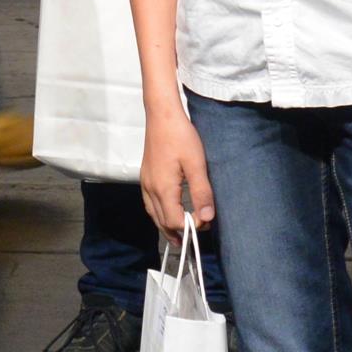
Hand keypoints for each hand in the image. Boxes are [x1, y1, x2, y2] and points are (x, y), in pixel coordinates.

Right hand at [139, 106, 214, 237]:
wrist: (162, 115)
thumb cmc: (181, 136)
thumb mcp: (196, 164)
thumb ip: (201, 192)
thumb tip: (206, 218)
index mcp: (163, 188)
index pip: (174, 221)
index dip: (191, 226)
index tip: (206, 220)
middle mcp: (150, 189)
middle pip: (162, 222)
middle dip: (178, 231)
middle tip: (197, 233)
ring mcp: (145, 183)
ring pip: (153, 215)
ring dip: (166, 226)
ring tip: (179, 236)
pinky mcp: (145, 177)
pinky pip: (150, 204)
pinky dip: (159, 214)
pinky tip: (167, 213)